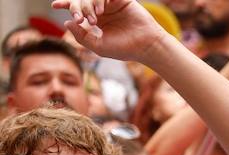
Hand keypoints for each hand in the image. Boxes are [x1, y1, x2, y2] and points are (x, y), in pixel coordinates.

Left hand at [54, 0, 170, 62]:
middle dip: (76, 6)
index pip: (78, 9)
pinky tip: (101, 11)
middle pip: (82, 0)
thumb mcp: (98, 46)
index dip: (66, 4)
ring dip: (87, 5)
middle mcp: (104, 10)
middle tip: (79, 17)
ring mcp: (112, 4)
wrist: (146, 46)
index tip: (55, 5)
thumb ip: (81, 36)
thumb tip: (66, 21)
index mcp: (97, 21)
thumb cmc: (125, 49)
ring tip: (94, 18)